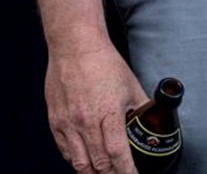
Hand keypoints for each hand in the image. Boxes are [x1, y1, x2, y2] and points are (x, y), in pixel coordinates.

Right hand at [45, 39, 148, 172]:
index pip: (118, 154)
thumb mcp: (130, 84)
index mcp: (108, 112)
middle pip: (98, 164)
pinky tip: (85, 160)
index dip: (127, 172)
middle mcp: (86, 121)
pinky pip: (65, 151)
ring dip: (93, 173)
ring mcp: (68, 123)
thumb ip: (141, 107)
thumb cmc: (104, 62)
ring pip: (79, 163)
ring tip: (103, 173)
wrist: (75, 45)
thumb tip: (151, 121)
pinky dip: (76, 160)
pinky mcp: (55, 121)